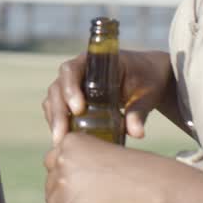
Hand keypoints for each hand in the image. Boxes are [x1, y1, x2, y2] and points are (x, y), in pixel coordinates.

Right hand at [42, 49, 173, 144]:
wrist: (148, 78)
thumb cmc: (147, 80)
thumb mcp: (147, 94)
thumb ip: (139, 111)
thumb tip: (137, 133)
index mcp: (94, 61)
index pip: (71, 70)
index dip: (70, 88)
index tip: (78, 110)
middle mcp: (79, 71)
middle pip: (57, 87)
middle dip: (58, 111)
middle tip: (62, 135)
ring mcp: (74, 86)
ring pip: (54, 100)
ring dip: (54, 120)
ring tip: (60, 141)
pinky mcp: (74, 100)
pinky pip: (58, 110)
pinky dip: (58, 123)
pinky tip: (64, 140)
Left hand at [42, 133, 158, 202]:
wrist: (153, 187)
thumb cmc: (136, 171)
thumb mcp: (103, 153)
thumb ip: (79, 163)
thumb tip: (57, 189)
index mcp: (70, 142)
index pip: (52, 161)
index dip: (64, 174)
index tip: (78, 184)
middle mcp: (61, 160)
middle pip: (50, 182)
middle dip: (62, 192)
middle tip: (84, 200)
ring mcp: (63, 185)